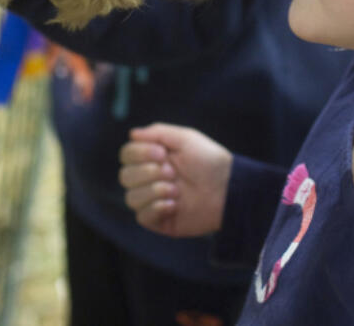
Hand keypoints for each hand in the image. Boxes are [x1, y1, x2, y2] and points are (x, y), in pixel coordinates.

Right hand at [118, 123, 232, 237]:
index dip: (139, 154)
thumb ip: (157, 132)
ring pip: (131, 198)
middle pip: (125, 176)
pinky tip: (174, 205)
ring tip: (176, 190)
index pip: (126, 155)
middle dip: (147, 172)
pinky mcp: (160, 220)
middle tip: (172, 172)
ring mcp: (153, 201)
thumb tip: (132, 133)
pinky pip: (142, 216)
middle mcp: (149, 179)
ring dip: (153, 191)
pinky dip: (156, 208)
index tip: (162, 153)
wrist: (228, 188)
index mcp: (153, 158)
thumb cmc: (209, 160)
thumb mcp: (185, 138)